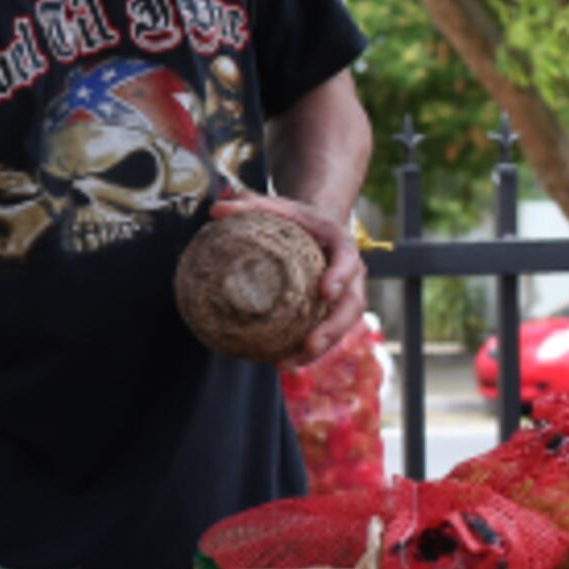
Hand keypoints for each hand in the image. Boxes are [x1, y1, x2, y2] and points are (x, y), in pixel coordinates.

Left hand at [210, 193, 365, 370]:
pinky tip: (277, 362)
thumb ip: (248, 204)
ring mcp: (343, 294)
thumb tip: (216, 211)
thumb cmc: (294, 218)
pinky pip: (323, 333)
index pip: (348, 258)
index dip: (340, 276)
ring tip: (286, 364)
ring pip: (341, 326)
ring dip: (318, 349)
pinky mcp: (331, 311)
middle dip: (334, 328)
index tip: (325, 291)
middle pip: (352, 304)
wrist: (314, 227)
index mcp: (340, 243)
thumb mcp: (275, 205)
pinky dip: (304, 351)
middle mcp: (350, 273)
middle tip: (310, 344)